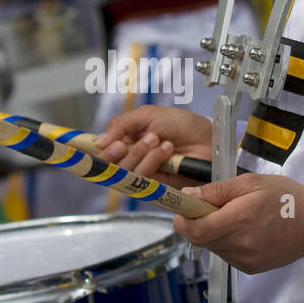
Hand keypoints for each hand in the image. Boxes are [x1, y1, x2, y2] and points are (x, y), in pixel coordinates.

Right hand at [96, 107, 211, 188]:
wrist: (208, 139)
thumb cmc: (184, 126)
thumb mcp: (149, 115)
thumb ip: (121, 125)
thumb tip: (97, 142)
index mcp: (126, 141)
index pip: (100, 150)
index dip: (95, 149)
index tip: (95, 144)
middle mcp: (131, 159)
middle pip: (107, 164)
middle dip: (117, 151)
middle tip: (128, 140)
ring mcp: (143, 174)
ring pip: (124, 171)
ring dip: (140, 153)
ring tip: (158, 139)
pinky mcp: (154, 187)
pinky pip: (141, 180)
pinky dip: (152, 162)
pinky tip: (166, 150)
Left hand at [171, 173, 303, 273]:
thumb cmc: (286, 197)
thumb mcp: (250, 183)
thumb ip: (216, 191)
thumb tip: (188, 195)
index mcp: (238, 221)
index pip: (195, 231)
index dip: (182, 220)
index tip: (183, 208)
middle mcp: (240, 245)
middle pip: (200, 239)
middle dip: (198, 223)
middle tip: (212, 206)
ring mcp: (245, 260)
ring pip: (212, 247)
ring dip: (213, 232)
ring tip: (235, 216)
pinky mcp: (251, 268)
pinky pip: (226, 254)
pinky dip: (226, 242)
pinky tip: (244, 230)